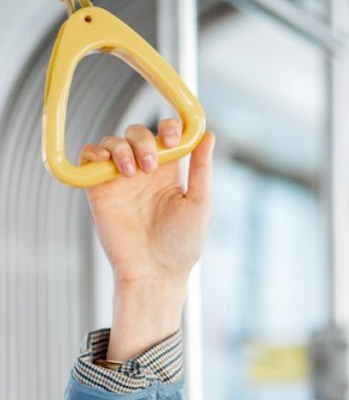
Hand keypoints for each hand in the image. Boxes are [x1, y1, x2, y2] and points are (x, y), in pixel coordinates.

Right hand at [80, 119, 214, 291]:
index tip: (173, 137)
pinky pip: (89, 157)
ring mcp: (121, 179)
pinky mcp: (99, 188)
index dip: (169, 127)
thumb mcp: (199, 204)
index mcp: (170, 173)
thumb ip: (202, 169)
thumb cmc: (181, 245)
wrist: (154, 272)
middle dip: (144, 139)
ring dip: (122, 147)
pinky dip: (94, 152)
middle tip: (151, 164)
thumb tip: (208, 135)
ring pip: (114, 141)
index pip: (166, 136)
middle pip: (138, 133)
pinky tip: (107, 162)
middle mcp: (145, 173)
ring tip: (132, 172)